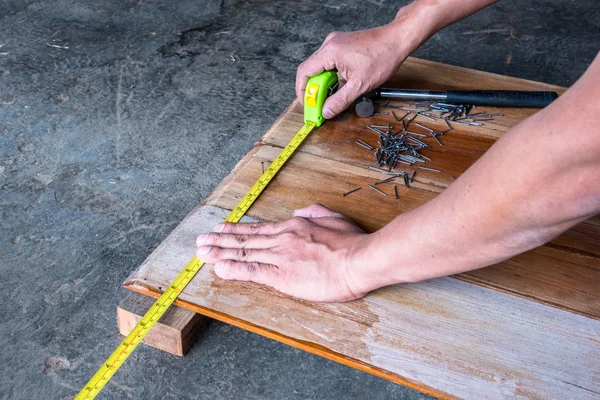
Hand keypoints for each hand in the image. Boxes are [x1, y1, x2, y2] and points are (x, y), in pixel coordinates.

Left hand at [196, 204, 370, 301]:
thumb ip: (314, 212)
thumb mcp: (333, 217)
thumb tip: (300, 211)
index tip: (222, 229)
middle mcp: (282, 239)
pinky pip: (252, 270)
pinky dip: (234, 269)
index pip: (259, 229)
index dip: (238, 230)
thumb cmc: (352, 241)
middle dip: (220, 241)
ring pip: (244, 253)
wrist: (360, 259)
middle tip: (201, 241)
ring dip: (220, 253)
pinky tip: (219, 268)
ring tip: (202, 252)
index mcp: (293, 226)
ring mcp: (280, 256)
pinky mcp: (282, 275)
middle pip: (246, 240)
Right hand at [295, 23, 413, 118]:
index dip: (302, 91)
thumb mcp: (360, 85)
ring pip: (319, 66)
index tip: (307, 104)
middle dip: (313, 89)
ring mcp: (335, 43)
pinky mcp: (342, 44)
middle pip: (310, 69)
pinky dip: (329, 75)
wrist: (398, 40)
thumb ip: (340, 101)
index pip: (304, 72)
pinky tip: (338, 84)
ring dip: (322, 83)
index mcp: (330, 52)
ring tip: (329, 96)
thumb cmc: (383, 56)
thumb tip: (326, 112)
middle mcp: (330, 44)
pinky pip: (328, 61)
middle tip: (318, 105)